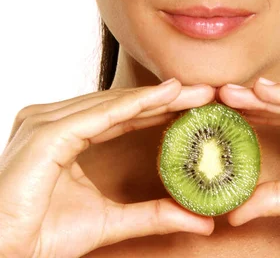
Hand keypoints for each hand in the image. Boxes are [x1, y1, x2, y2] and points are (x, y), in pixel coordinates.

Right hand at [0, 79, 215, 257]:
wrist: (2, 254)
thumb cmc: (41, 236)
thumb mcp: (109, 221)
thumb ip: (153, 215)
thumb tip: (201, 220)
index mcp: (64, 133)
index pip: (121, 115)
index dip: (160, 109)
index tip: (197, 105)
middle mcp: (54, 120)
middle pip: (121, 104)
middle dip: (166, 99)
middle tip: (206, 92)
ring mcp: (47, 121)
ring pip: (113, 104)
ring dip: (157, 97)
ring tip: (194, 92)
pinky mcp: (46, 132)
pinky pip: (98, 115)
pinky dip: (133, 105)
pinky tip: (163, 99)